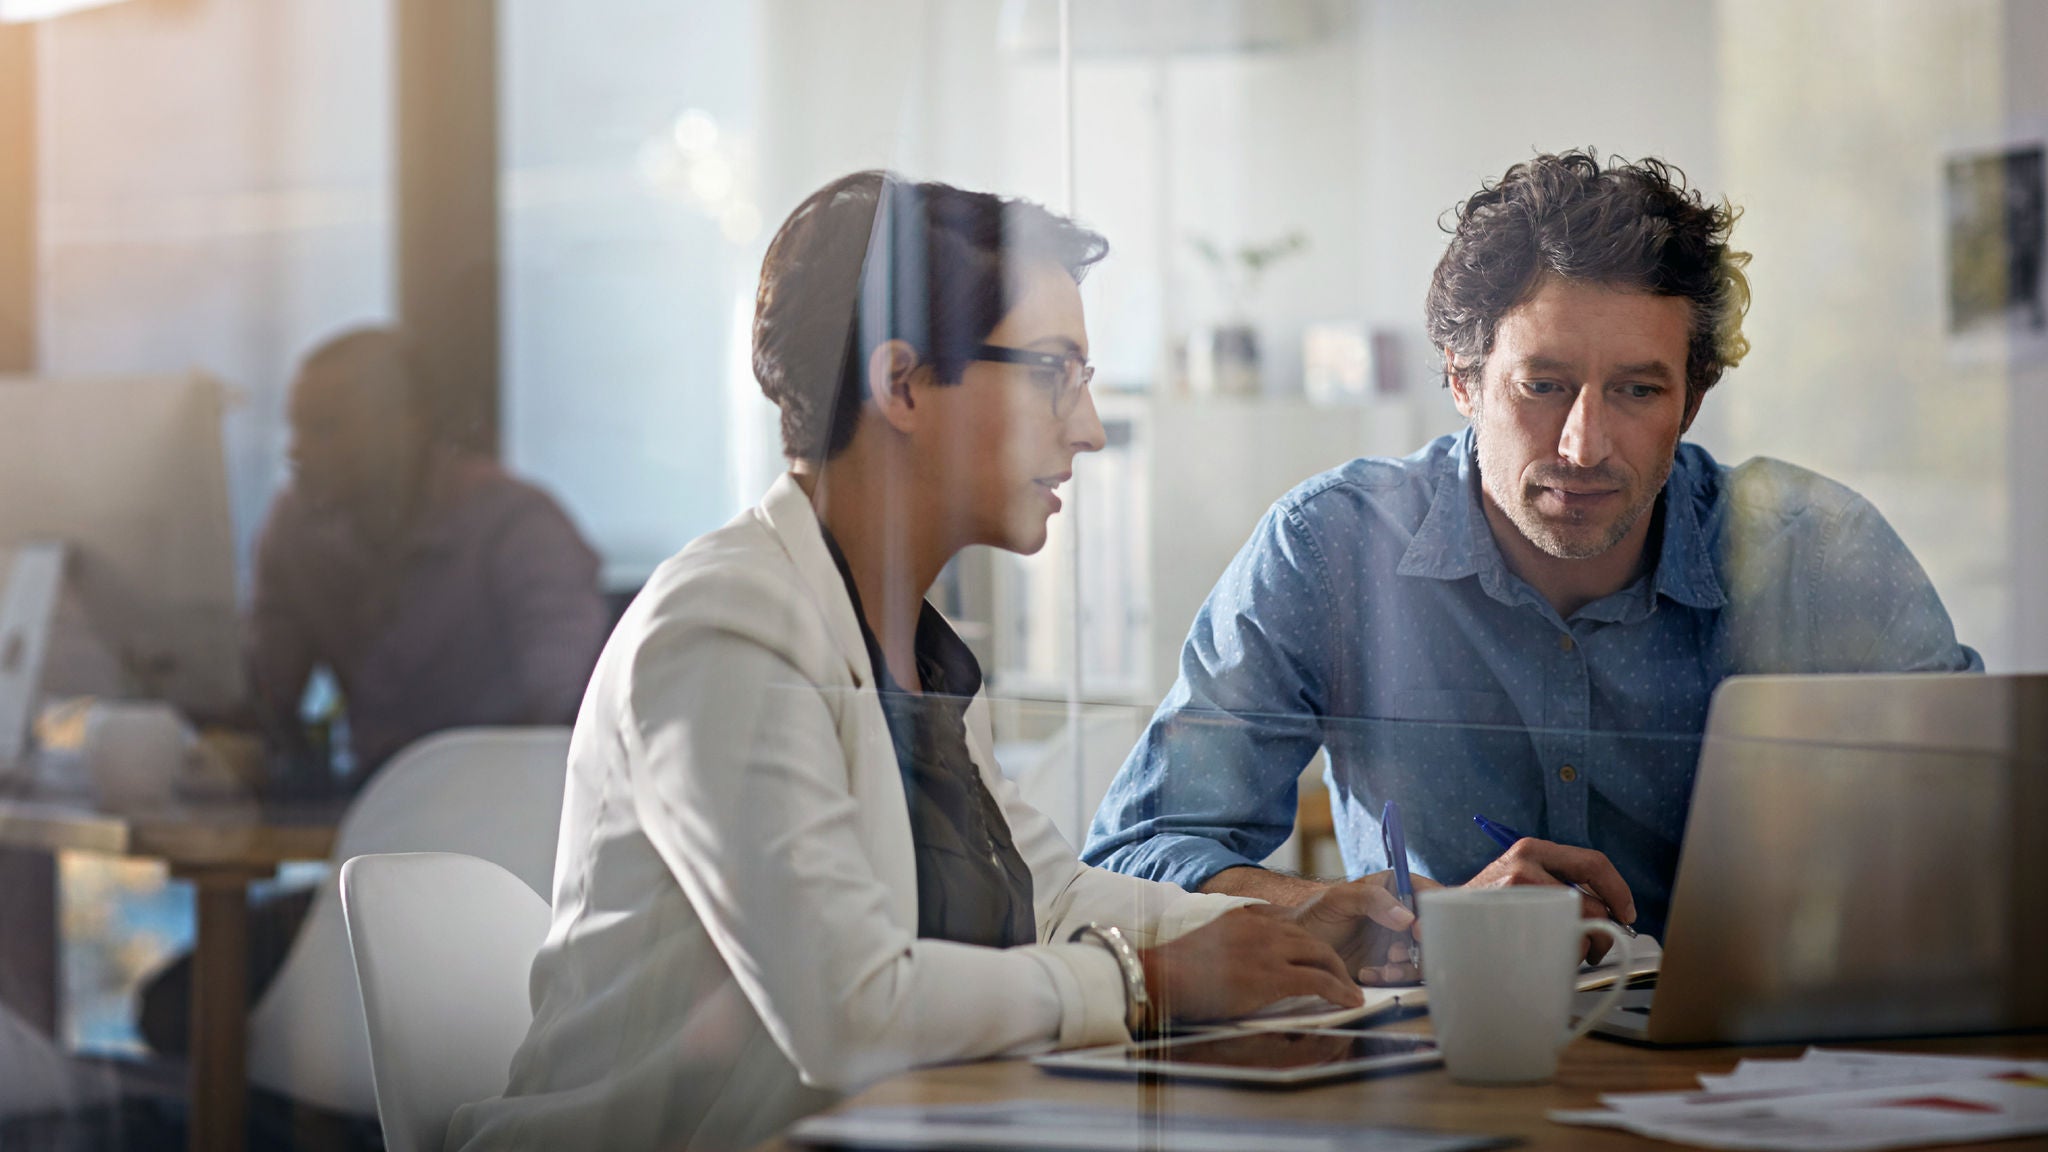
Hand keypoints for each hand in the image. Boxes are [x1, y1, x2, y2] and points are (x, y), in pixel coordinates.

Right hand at [1135, 907, 1362, 1025]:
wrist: (1160, 977)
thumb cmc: (1174, 973)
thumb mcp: (1208, 949)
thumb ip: (1231, 950)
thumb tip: (1243, 971)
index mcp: (1245, 920)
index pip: (1289, 927)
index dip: (1307, 945)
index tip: (1317, 959)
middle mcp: (1262, 928)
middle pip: (1311, 939)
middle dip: (1331, 959)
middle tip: (1342, 977)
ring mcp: (1269, 950)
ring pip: (1322, 955)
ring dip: (1340, 975)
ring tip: (1350, 991)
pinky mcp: (1273, 975)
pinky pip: (1320, 981)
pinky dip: (1340, 991)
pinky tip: (1350, 1001)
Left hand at [1250, 871, 1437, 985]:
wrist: (1301, 947)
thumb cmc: (1317, 915)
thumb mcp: (1339, 899)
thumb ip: (1372, 900)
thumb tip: (1407, 917)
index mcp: (1395, 888)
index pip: (1428, 894)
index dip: (1433, 911)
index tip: (1418, 929)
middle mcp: (1403, 915)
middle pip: (1435, 929)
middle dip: (1421, 945)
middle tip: (1397, 953)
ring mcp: (1400, 941)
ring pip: (1424, 955)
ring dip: (1408, 966)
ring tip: (1385, 968)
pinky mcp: (1393, 965)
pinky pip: (1406, 975)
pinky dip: (1392, 978)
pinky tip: (1368, 974)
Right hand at [1465, 837, 1635, 962]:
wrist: (1440, 916)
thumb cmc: (1488, 905)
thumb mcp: (1520, 879)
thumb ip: (1557, 884)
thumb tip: (1610, 913)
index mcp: (1533, 849)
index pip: (1594, 862)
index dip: (1618, 891)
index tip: (1626, 913)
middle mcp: (1526, 863)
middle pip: (1591, 901)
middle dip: (1606, 929)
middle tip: (1603, 944)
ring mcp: (1518, 890)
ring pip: (1577, 925)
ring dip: (1582, 946)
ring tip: (1564, 952)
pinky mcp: (1511, 918)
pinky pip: (1559, 943)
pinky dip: (1564, 956)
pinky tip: (1547, 956)